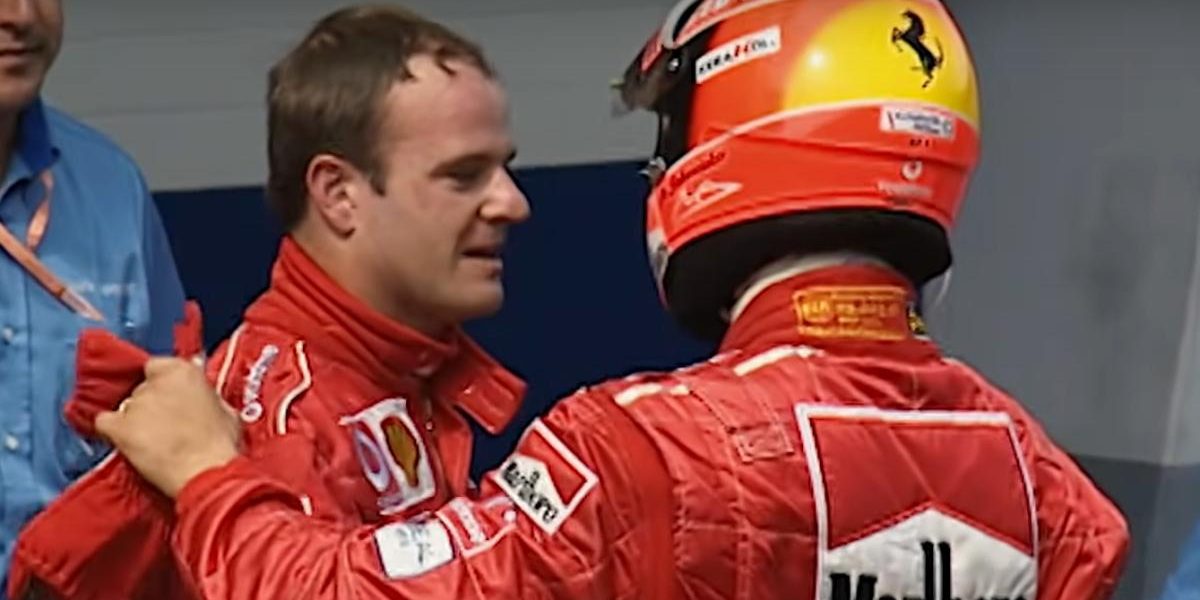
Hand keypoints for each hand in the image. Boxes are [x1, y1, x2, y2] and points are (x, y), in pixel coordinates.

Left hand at [95, 357, 241, 497]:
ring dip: (135, 419)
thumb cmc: (221, 446)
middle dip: (152, 403)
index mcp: (183, 372)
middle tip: (165, 424)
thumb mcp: (226, 411)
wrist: (205, 473)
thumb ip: (207, 395)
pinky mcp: (119, 428)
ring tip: (150, 439)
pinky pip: (104, 422)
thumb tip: (201, 393)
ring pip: (126, 406)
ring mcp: (135, 404)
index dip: (163, 382)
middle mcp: (155, 383)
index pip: (159, 366)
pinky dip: (110, 429)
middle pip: (144, 388)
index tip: (171, 394)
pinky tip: (123, 440)